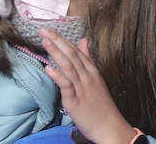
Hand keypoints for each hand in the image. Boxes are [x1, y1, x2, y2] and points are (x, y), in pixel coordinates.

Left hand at [41, 29, 135, 143]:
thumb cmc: (102, 106)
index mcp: (92, 71)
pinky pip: (66, 85)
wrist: (110, 127)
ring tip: (45, 41)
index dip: (63, 39)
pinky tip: (48, 68)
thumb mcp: (97, 79)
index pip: (77, 51)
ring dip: (56, 53)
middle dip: (57, 41)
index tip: (51, 29)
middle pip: (72, 55)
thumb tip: (83, 41)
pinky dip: (57, 75)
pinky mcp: (75, 101)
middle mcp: (88, 77)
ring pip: (68, 66)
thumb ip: (88, 60)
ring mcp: (82, 88)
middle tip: (44, 29)